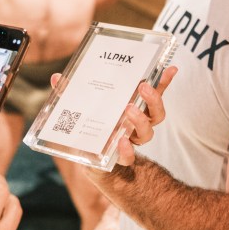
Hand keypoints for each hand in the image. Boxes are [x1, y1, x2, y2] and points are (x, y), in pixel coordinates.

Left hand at [49, 65, 175, 167]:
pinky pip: (129, 157)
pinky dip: (126, 150)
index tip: (170, 67)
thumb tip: (57, 77)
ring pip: (148, 133)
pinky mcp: (119, 158)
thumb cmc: (90, 129)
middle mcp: (137, 126)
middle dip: (153, 99)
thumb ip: (71, 93)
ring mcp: (130, 141)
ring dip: (140, 120)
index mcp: (133, 109)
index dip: (164, 81)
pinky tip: (119, 141)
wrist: (89, 162)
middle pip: (157, 114)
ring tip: (128, 110)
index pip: (153, 95)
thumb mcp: (81, 108)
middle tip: (142, 87)